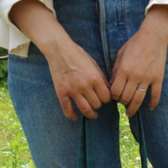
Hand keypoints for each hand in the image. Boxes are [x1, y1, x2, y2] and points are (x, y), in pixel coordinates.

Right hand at [10, 0, 110, 119]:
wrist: (59, 49)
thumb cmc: (78, 55)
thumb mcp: (94, 64)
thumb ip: (101, 78)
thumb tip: (107, 90)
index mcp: (95, 78)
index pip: (106, 97)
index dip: (107, 99)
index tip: (105, 98)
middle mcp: (85, 86)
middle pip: (97, 104)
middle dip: (99, 104)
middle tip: (98, 103)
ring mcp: (72, 90)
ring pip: (85, 109)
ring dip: (90, 114)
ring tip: (93, 114)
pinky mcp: (61, 92)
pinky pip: (67, 109)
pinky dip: (71, 115)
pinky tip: (75, 117)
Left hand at [110, 5, 167, 116]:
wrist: (154, 36)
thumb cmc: (135, 44)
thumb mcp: (121, 55)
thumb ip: (116, 70)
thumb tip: (112, 84)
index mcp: (124, 70)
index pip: (115, 91)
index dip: (113, 96)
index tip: (114, 96)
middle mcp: (135, 76)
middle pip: (126, 97)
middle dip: (122, 102)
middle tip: (121, 102)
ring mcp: (148, 78)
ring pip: (139, 99)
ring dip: (133, 108)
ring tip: (130, 113)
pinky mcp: (158, 78)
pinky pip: (156, 95)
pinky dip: (153, 103)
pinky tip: (150, 108)